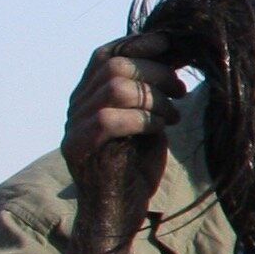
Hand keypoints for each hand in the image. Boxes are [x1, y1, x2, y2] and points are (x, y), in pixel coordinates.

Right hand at [63, 42, 185, 169]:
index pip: (106, 54)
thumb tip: (177, 54)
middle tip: (181, 89)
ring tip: (174, 115)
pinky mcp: (77, 147)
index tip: (172, 44)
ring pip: (115, 89)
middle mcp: (76, 106)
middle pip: (114, 66)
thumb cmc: (137, 165)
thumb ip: (151, 90)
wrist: (119, 210)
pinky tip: (161, 128)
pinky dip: (143, 118)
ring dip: (155, 97)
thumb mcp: (149, 119)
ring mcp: (73, 126)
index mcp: (89, 95)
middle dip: (156, 71)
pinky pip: (108, 119)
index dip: (138, 43)